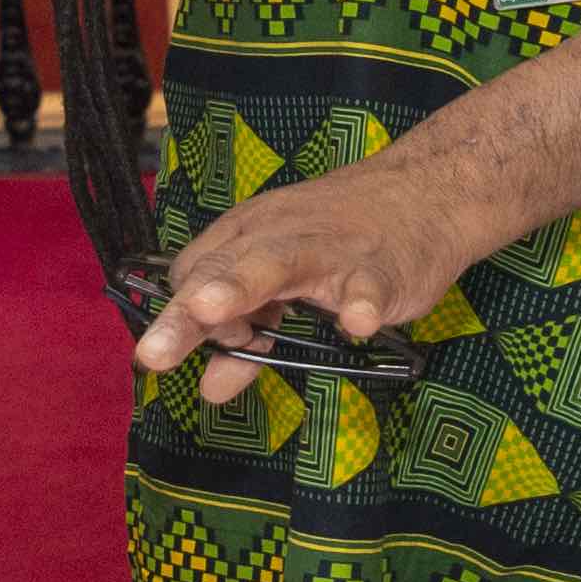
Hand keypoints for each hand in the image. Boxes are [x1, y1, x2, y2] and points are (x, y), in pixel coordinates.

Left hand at [138, 154, 489, 413]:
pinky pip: (367, 286)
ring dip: (243, 286)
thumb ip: (250, 335)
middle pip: (221, 269)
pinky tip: (357, 324)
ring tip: (212, 313)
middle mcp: (277, 234)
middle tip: (152, 354)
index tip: (218, 339)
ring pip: (279, 263)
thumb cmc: (344, 240)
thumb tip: (208, 389)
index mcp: (248, 234)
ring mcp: (329, 248)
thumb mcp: (289, 284)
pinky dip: (362, 303)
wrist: (428, 193)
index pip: (195, 274)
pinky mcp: (380, 267)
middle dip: (187, 310)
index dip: (192, 316)